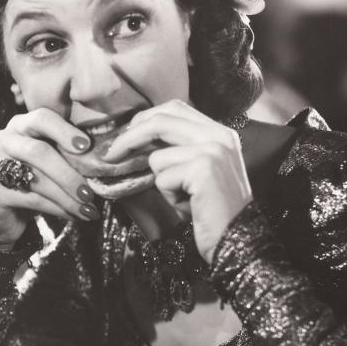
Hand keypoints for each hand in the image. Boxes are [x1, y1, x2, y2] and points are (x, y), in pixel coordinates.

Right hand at [0, 108, 149, 246]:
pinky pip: (31, 199)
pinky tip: (73, 215)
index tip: (86, 146)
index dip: (64, 131)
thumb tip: (105, 157)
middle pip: (38, 152)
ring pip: (36, 179)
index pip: (41, 118)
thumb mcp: (48, 159)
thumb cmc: (32, 178)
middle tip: (90, 192)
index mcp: (19, 125)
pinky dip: (57, 209)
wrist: (1, 210)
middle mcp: (2, 139)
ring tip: (87, 208)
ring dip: (66, 196)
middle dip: (68, 174)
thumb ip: (65, 151)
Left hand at [102, 100, 252, 261]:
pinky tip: (189, 205)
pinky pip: (162, 178)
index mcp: (219, 132)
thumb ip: (175, 149)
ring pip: (157, 156)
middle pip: (160, 120)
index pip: (174, 108)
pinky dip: (169, 196)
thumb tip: (133, 138)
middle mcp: (219, 135)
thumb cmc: (210, 208)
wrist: (236, 237)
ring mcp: (213, 150)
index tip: (124, 136)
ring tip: (183, 197)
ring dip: (161, 182)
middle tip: (110, 155)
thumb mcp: (195, 171)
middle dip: (129, 138)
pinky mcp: (204, 168)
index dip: (144, 119)